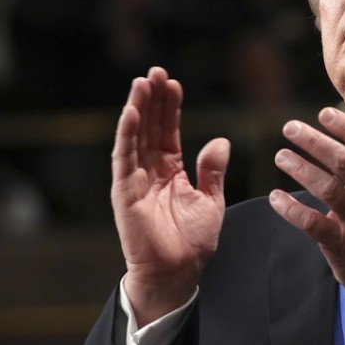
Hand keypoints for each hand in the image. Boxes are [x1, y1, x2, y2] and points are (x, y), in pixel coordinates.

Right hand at [111, 67, 229, 325]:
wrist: (178, 273)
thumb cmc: (192, 242)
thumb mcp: (210, 200)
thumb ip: (212, 171)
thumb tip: (220, 141)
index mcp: (170, 171)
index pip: (168, 132)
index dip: (170, 108)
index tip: (173, 83)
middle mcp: (149, 171)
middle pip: (149, 127)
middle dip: (152, 99)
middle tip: (155, 71)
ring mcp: (135, 180)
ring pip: (134, 136)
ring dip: (137, 108)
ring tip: (142, 82)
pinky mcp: (124, 192)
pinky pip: (123, 158)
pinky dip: (126, 134)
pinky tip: (130, 112)